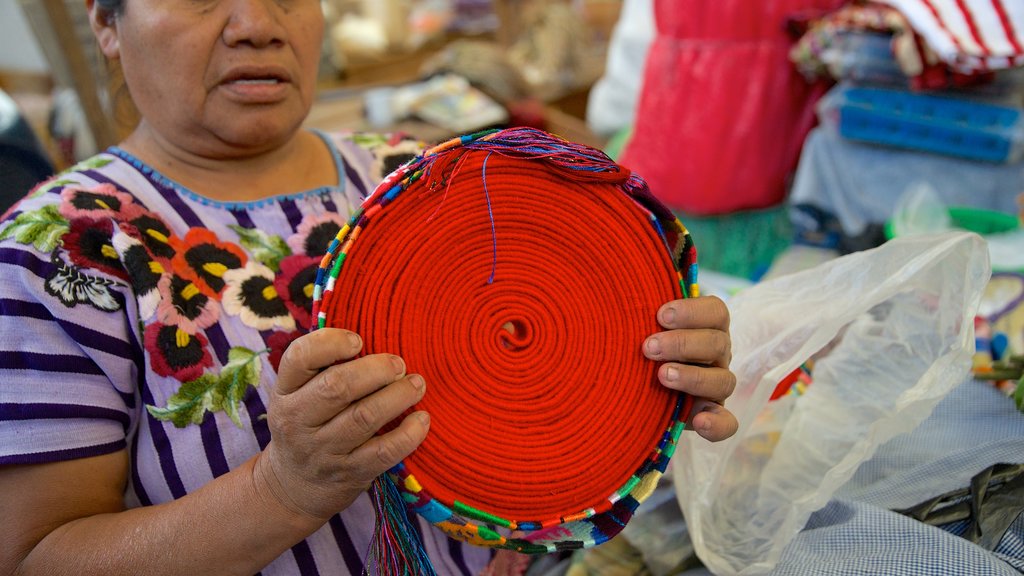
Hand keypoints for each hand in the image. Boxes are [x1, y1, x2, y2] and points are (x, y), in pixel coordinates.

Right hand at [254, 328, 428, 522]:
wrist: (292, 489)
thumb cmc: (306, 427)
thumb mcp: (297, 397)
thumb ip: (323, 369)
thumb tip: (376, 335)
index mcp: (285, 392)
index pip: (299, 358)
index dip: (331, 342)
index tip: (358, 341)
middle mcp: (298, 421)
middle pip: (337, 387)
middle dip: (376, 370)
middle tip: (399, 364)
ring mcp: (323, 450)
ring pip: (364, 417)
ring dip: (398, 396)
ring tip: (417, 384)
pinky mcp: (349, 474)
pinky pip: (383, 452)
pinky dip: (408, 434)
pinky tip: (422, 419)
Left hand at [643, 296, 737, 441]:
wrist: (636, 384)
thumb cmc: (642, 343)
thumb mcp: (643, 324)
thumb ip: (640, 308)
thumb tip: (620, 283)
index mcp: (707, 326)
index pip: (715, 312)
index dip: (691, 312)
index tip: (660, 315)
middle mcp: (717, 353)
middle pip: (717, 343)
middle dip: (681, 344)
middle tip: (648, 348)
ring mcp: (717, 383)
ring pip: (723, 380)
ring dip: (692, 377)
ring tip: (662, 376)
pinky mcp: (712, 414)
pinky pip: (727, 422)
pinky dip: (717, 425)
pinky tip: (699, 423)